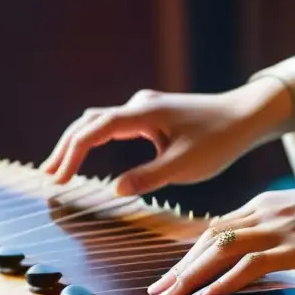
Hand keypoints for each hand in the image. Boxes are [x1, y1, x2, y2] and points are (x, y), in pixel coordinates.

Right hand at [40, 77, 294, 194]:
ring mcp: (146, 107)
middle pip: (89, 122)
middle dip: (66, 148)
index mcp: (143, 114)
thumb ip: (149, 177)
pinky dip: (97, 139)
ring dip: (79, 143)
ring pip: (101, 121)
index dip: (72, 154)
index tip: (58, 179)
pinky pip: (116, 124)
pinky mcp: (154, 114)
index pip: (94, 130)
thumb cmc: (220, 140)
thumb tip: (115, 190)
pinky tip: (91, 156)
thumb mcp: (185, 166)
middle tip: (49, 175)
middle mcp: (140, 105)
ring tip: (61, 168)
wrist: (246, 116)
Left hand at [146, 172, 294, 294]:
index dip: (191, 253)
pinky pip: (247, 266)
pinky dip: (220, 284)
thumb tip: (282, 249)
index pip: (218, 228)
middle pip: (208, 239)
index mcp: (268, 204)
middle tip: (156, 291)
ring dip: (188, 277)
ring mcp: (279, 228)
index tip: (174, 274)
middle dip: (179, 267)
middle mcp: (265, 212)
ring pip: (218, 251)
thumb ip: (291, 230)